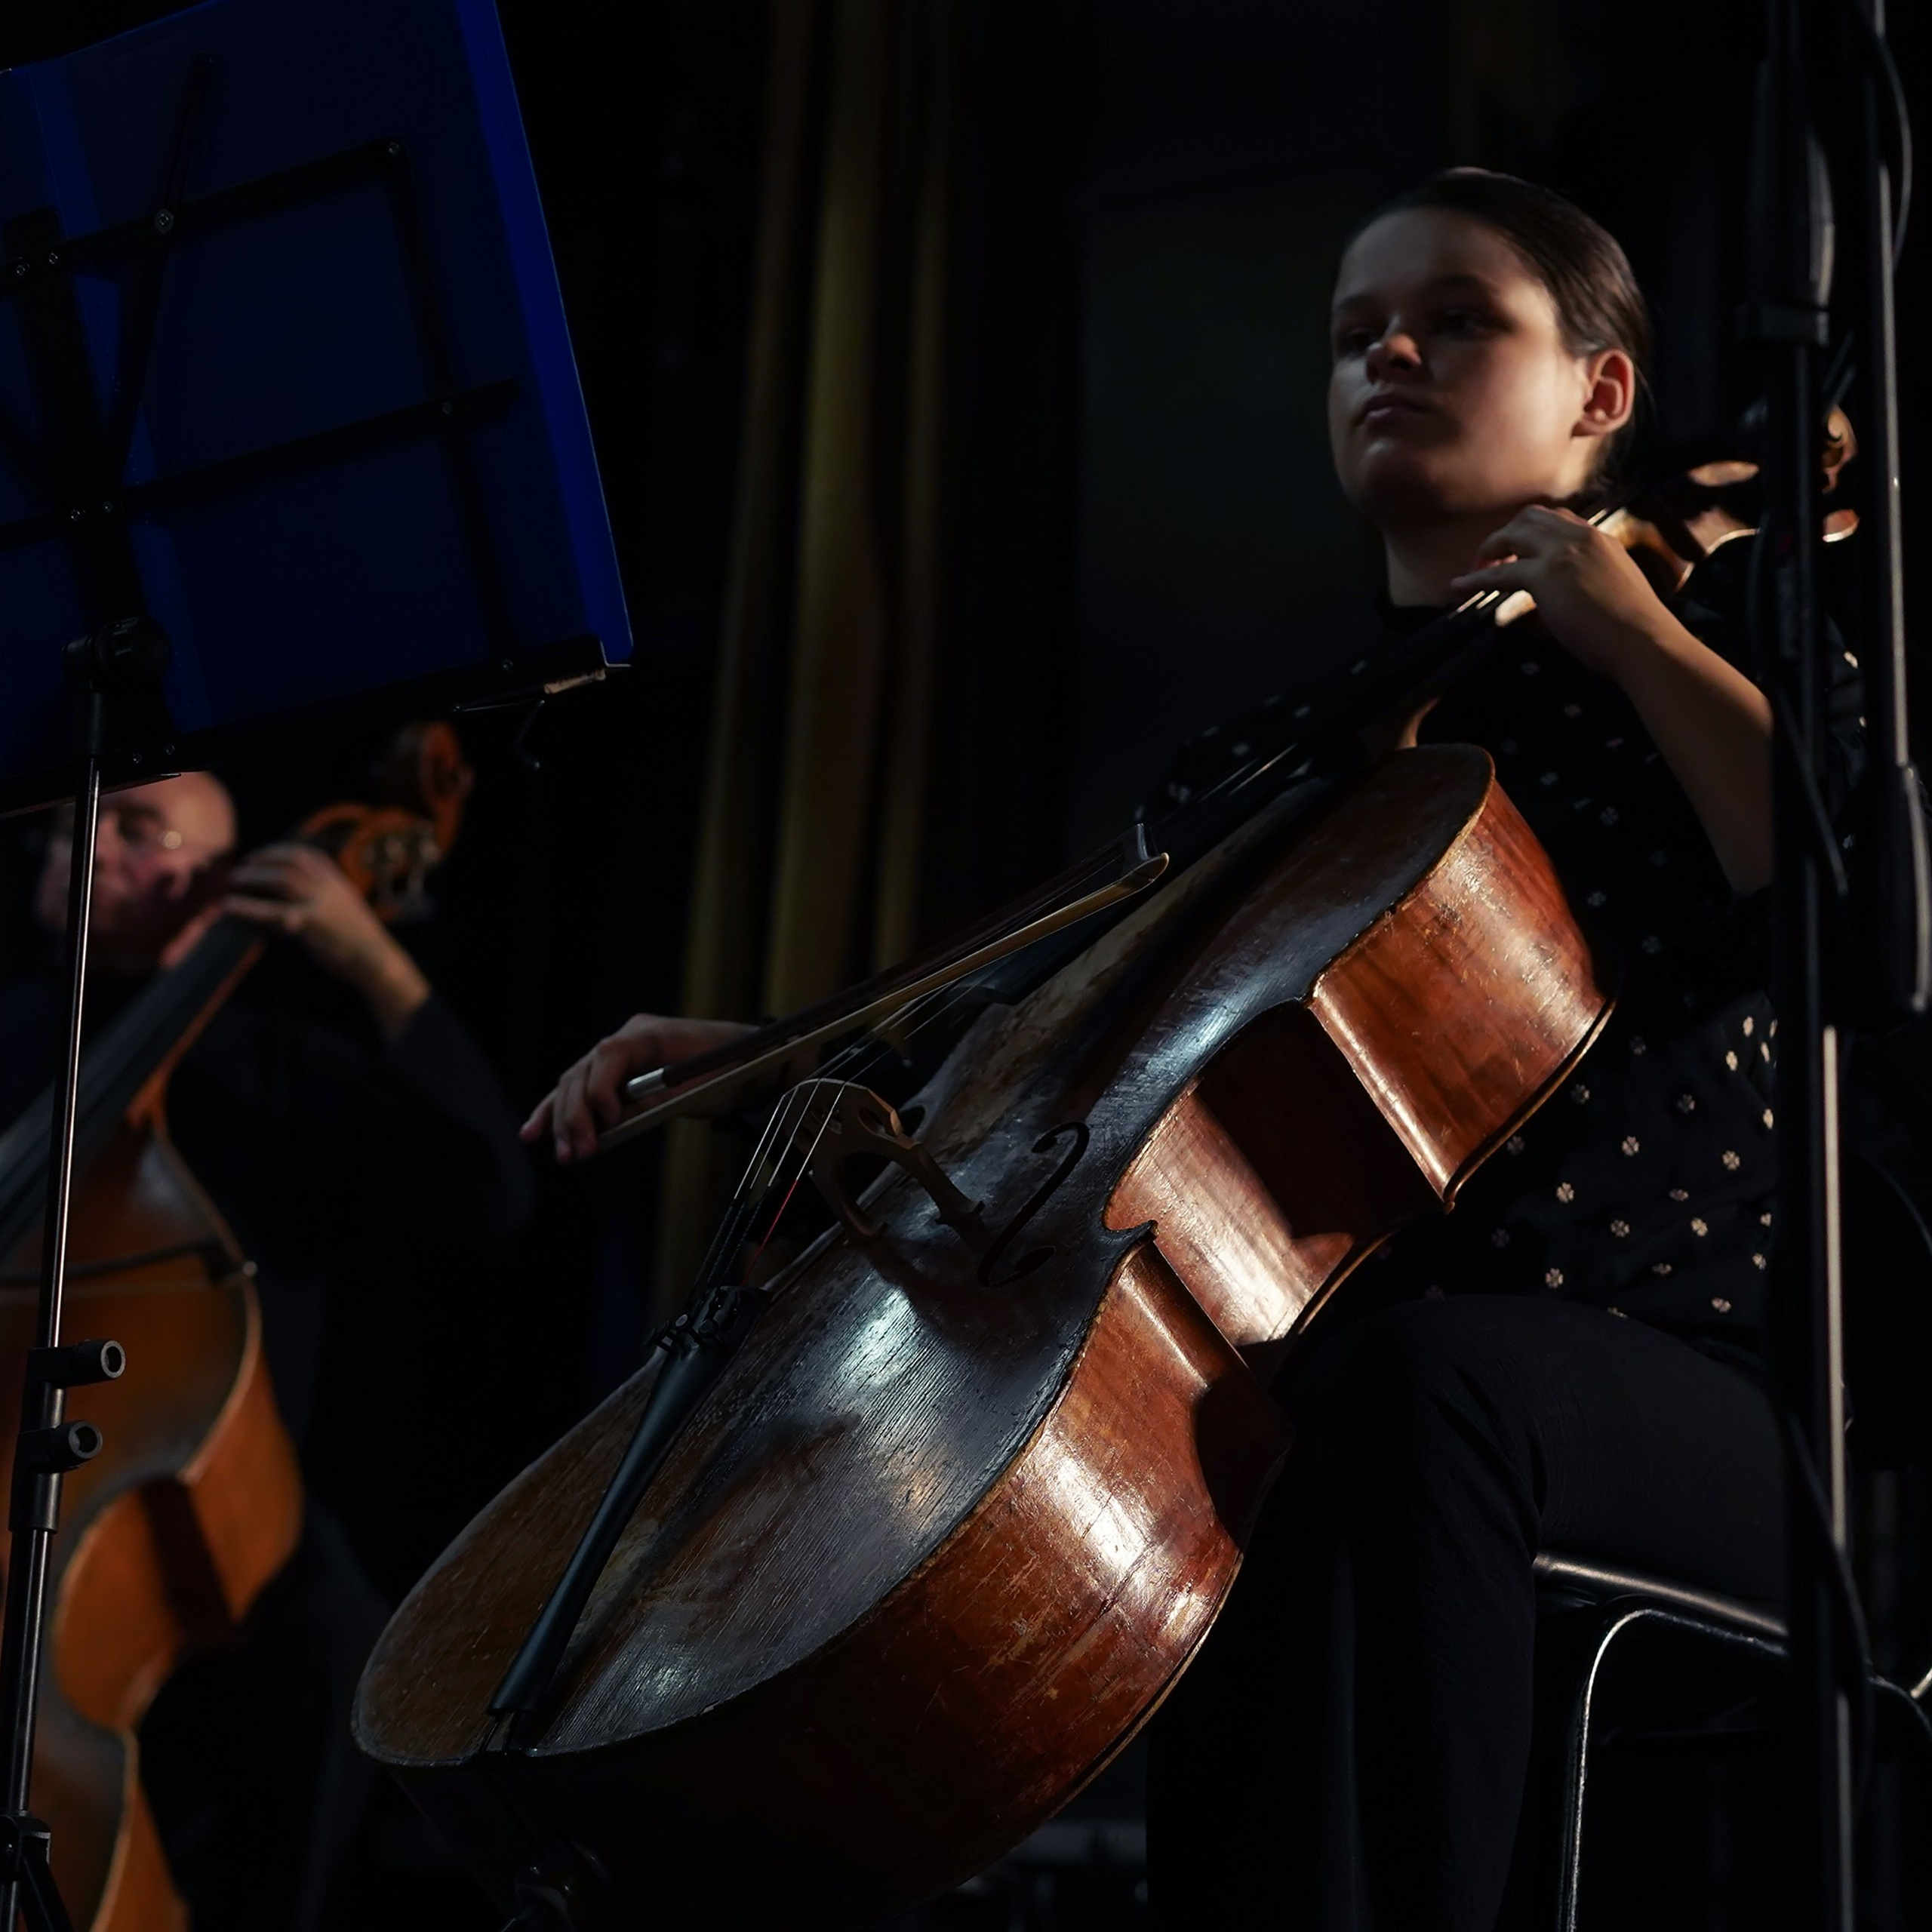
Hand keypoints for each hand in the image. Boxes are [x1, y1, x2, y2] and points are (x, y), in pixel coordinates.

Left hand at [226, 842, 429, 1037]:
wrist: (378, 961)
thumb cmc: (360, 940)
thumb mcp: (345, 909)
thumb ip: (325, 897)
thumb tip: (295, 897)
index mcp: (337, 881)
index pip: (306, 854)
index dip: (277, 851)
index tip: (258, 857)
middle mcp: (329, 887)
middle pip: (289, 863)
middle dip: (260, 862)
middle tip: (238, 872)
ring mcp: (320, 904)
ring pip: (281, 879)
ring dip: (252, 877)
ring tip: (232, 884)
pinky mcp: (309, 925)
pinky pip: (271, 912)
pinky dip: (247, 908)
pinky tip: (229, 909)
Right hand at [522, 1014, 753, 1162]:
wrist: (747, 1059)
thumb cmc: (730, 1069)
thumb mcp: (703, 1086)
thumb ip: (659, 1099)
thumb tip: (618, 1118)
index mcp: (650, 1033)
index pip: (611, 1054)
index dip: (601, 1087)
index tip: (608, 1120)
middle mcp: (627, 1038)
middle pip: (585, 1072)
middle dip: (578, 1115)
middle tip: (580, 1152)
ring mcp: (617, 1055)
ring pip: (575, 1084)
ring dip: (565, 1121)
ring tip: (564, 1155)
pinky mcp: (613, 1074)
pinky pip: (579, 1091)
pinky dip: (558, 1111)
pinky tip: (533, 1132)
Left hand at [1448, 505, 1670, 678]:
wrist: (1644, 640)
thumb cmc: (1636, 630)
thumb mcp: (1615, 591)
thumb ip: (1592, 583)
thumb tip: (1573, 598)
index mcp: (1601, 540)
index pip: (1559, 521)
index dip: (1534, 533)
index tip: (1519, 550)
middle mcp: (1581, 537)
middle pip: (1531, 517)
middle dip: (1507, 533)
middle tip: (1492, 558)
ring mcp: (1563, 552)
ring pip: (1514, 533)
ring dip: (1490, 548)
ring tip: (1473, 569)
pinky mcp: (1545, 575)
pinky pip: (1498, 573)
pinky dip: (1474, 578)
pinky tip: (1458, 587)